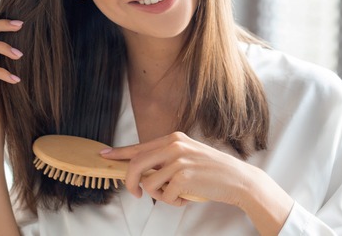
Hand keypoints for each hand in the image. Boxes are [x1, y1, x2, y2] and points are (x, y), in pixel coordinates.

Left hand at [102, 132, 293, 234]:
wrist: (237, 179)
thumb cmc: (212, 170)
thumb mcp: (187, 156)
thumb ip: (165, 159)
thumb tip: (140, 171)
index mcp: (174, 139)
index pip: (139, 147)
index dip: (119, 153)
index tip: (104, 155)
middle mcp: (174, 146)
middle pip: (136, 165)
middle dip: (130, 183)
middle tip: (137, 194)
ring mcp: (179, 160)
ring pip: (149, 184)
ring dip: (160, 196)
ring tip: (178, 194)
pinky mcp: (184, 177)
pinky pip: (165, 196)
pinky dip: (174, 202)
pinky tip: (188, 197)